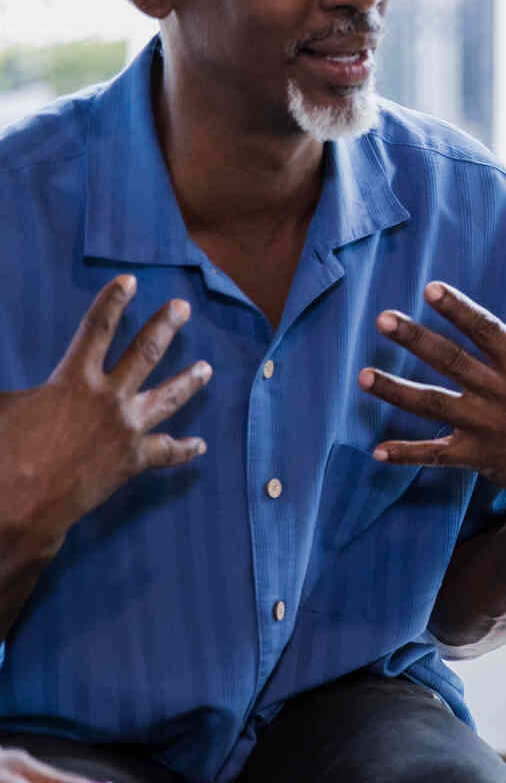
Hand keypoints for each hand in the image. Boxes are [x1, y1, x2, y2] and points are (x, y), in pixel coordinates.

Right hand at [0, 276, 209, 552]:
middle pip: (146, 352)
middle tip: (182, 308)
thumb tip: (15, 393)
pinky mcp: (133, 460)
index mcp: (74, 378)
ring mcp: (127, 428)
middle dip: (165, 326)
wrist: (22, 502)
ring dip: (189, 381)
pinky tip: (198, 446)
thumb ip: (14, 392)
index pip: (97, 328)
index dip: (113, 302)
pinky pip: (166, 453)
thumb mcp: (2, 405)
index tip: (130, 281)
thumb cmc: (4, 451)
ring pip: (169, 398)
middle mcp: (109, 397)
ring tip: (207, 368)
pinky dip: (184, 449)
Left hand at [358, 283, 505, 536]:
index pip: (488, 330)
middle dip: (415, 338)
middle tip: (382, 319)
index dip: (459, 308)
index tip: (431, 288)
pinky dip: (407, 454)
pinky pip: (436, 455)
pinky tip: (377, 451)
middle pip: (451, 360)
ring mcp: (488, 426)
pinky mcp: (481, 457)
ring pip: (433, 403)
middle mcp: (503, 394)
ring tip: (362, 375)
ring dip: (395, 389)